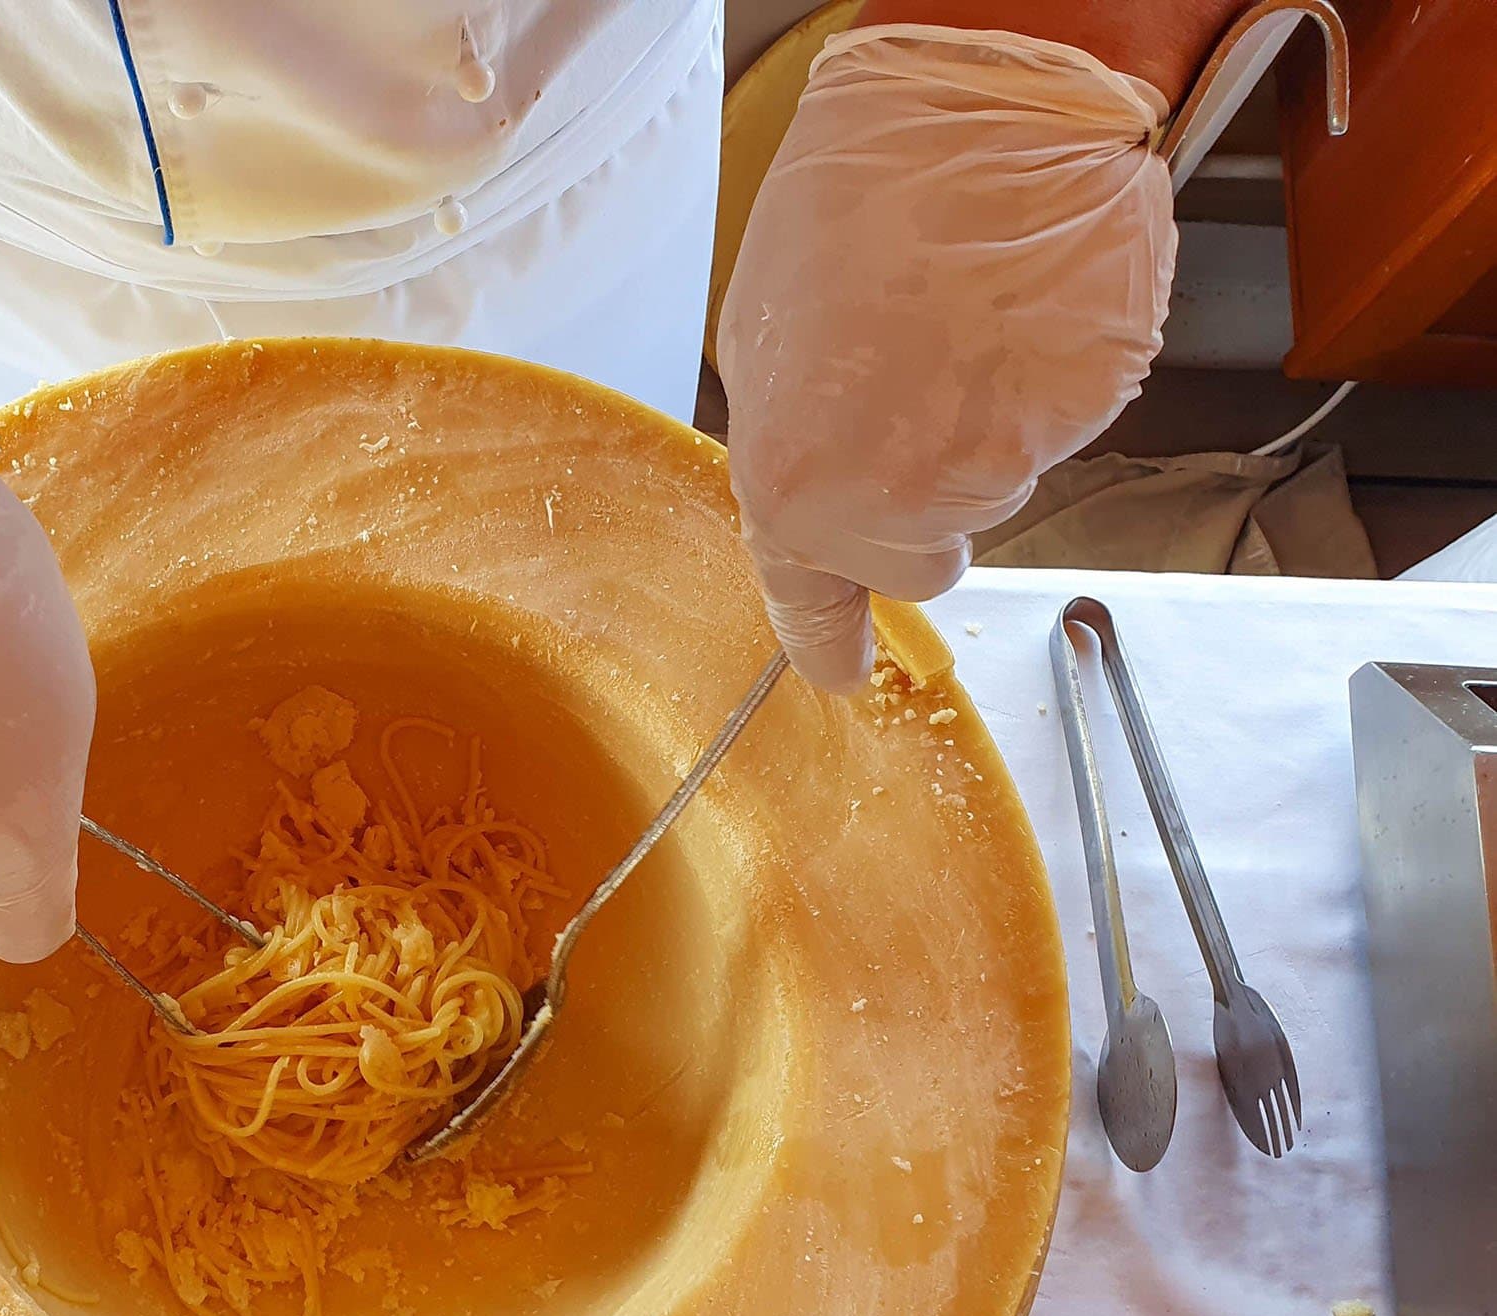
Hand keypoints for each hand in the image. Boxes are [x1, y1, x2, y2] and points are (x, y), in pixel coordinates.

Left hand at [718, 27, 1176, 689]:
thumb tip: (819, 473)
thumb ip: (790, 434)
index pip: (812, 600)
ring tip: (962, 318)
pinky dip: (1046, 376)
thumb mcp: (765, 332)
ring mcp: (1006, 460)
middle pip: (923, 556)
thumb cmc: (862, 195)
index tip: (841, 672)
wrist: (986, 103)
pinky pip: (1063, 421)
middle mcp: (901, 498)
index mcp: (797, 484)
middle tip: (918, 399)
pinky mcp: (1090, 414)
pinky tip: (1020, 304)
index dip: (829, 638)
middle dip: (923, 501)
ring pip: (996, 480)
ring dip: (983, 418)